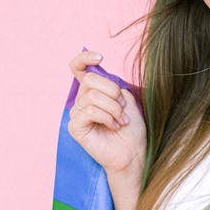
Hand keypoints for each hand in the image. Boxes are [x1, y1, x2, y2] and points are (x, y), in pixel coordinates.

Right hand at [67, 50, 146, 177]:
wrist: (134, 152)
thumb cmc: (132, 128)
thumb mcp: (126, 99)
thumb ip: (111, 84)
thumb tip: (97, 72)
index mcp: (92, 91)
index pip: (78, 68)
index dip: (84, 58)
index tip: (100, 57)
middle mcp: (81, 101)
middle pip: (90, 80)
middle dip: (112, 92)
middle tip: (122, 108)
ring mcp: (76, 114)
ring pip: (92, 97)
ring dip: (113, 108)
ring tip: (121, 120)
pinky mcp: (75, 127)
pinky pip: (89, 111)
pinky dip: (107, 117)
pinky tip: (113, 126)